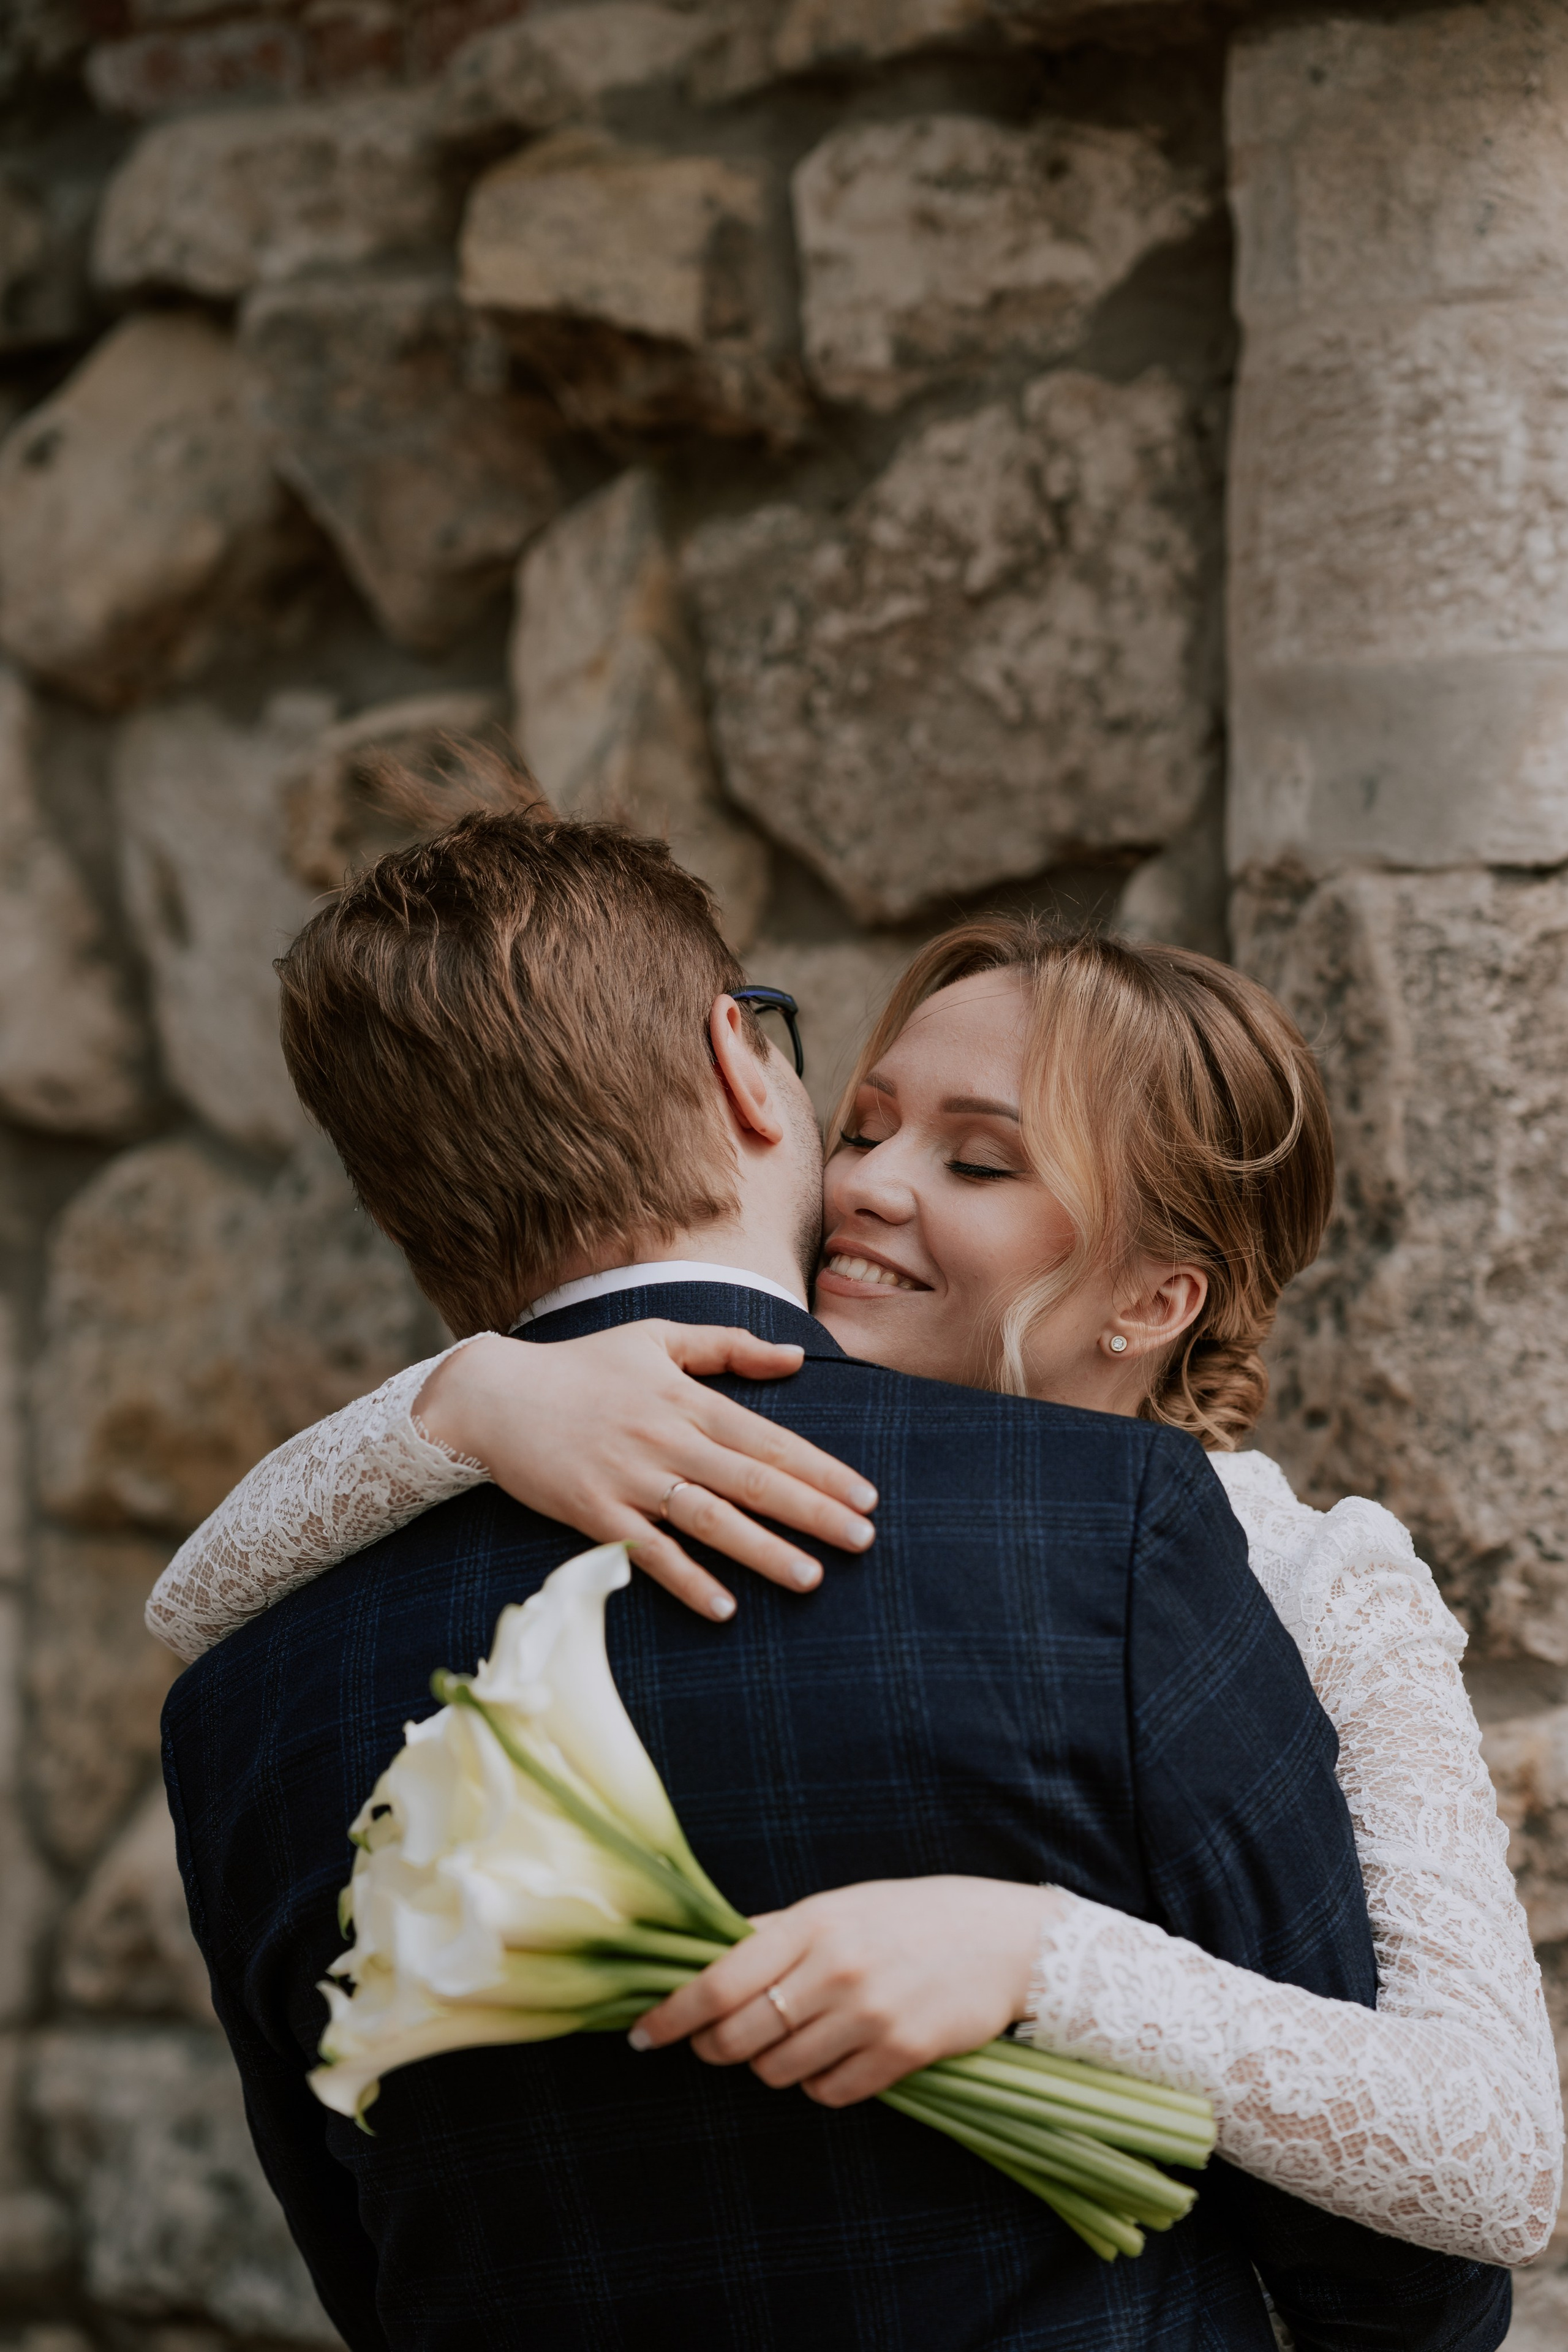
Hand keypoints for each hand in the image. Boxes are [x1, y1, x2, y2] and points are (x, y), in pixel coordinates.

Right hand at [415, 1324, 876, 1621]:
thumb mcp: (657, 1337)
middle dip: (813, 1512)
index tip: (866, 1495)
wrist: (492, 1394)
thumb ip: (728, 1346)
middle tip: (864, 1540)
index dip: (821, 1468)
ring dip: (764, 1551)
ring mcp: (630, 1479)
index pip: (768, 1439)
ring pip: (709, 1519)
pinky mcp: (594, 1514)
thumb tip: (794, 1357)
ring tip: (812, 1578)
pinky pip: (649, 1553)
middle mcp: (665, 1439)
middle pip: (752, 1481)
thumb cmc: (581, 1366)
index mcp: (686, 1398)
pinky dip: (687, 1580)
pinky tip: (724, 1607)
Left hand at [630, 1877, 1056, 2105]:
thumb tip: (709, 1952)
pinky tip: (832, 2057)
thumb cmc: (916, 1915)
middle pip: (739, 2035)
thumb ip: (777, 1931)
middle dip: (714, 2047)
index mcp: (815, 1923)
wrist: (1008, 1941)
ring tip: (789, 2041)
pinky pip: (828, 2092)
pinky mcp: (903, 2055)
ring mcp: (871, 2015)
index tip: (642, 2035)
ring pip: (778, 2071)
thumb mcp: (843, 1904)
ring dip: (769, 2065)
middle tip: (713, 2044)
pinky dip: (817, 2083)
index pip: (719, 1981)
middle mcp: (837, 1969)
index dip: (672, 2015)